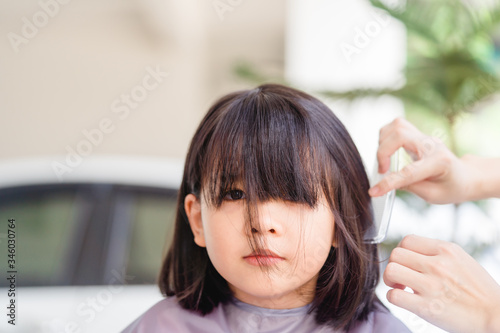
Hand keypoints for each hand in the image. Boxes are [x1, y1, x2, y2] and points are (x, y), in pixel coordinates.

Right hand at [368, 118, 474, 203]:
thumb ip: (409, 187)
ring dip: (383, 142)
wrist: (466, 176)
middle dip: (383, 152)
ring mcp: (425, 137)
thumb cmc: (452, 187)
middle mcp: (432, 145)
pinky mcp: (419, 135)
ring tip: (385, 160)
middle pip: (399, 135)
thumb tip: (387, 182)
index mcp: (440, 163)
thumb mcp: (432, 195)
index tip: (373, 191)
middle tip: (382, 170)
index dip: (388, 182)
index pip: (408, 172)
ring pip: (397, 126)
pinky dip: (387, 136)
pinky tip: (388, 150)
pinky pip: (398, 126)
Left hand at [384, 235, 499, 332]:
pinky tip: (406, 300)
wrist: (496, 316)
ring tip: (401, 287)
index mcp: (447, 250)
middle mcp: (437, 264)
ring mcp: (430, 285)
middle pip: (395, 254)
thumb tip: (413, 252)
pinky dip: (394, 298)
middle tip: (402, 277)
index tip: (408, 263)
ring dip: (390, 280)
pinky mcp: (426, 307)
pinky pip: (393, 296)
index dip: (402, 251)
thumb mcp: (462, 260)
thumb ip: (438, 254)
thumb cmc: (480, 291)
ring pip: (391, 270)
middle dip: (394, 265)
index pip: (407, 240)